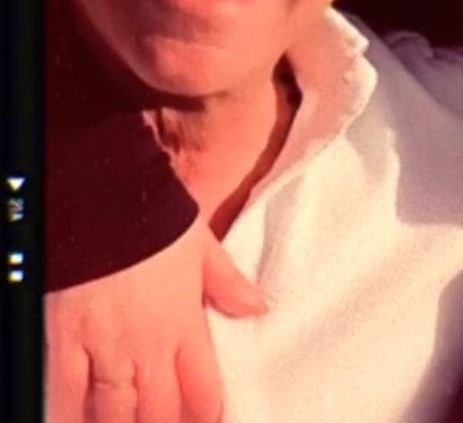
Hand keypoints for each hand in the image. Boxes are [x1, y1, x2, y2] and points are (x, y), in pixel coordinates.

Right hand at [45, 217, 265, 422]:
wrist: (103, 200)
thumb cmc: (154, 217)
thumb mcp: (202, 245)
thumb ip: (228, 283)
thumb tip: (259, 307)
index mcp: (183, 324)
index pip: (202, 392)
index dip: (206, 417)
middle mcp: (147, 347)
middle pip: (160, 414)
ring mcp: (104, 350)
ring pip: (116, 416)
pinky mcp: (65, 345)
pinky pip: (66, 399)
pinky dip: (71, 419)